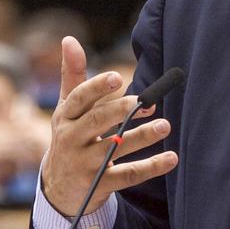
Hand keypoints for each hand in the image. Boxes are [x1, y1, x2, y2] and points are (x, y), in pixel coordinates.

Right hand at [40, 37, 175, 217]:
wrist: (58, 189)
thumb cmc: (70, 137)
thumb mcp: (66, 109)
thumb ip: (72, 75)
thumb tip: (70, 39)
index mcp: (65, 117)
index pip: (78, 99)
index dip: (96, 88)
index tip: (117, 77)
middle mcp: (71, 140)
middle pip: (96, 122)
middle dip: (121, 111)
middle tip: (146, 102)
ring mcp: (85, 165)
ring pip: (114, 149)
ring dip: (141, 137)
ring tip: (165, 125)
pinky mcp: (99, 186)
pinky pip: (127, 176)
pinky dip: (151, 167)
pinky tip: (171, 158)